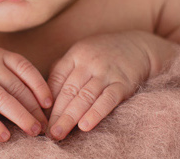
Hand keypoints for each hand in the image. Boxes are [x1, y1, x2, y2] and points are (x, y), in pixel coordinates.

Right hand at [0, 45, 51, 142]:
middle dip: (34, 108)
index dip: (40, 85)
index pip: (25, 68)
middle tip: (45, 126)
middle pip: (17, 87)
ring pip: (2, 98)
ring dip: (20, 116)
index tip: (50, 103)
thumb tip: (38, 98)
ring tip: (33, 132)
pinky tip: (4, 136)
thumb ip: (11, 73)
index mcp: (0, 55)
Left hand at [47, 32, 161, 140]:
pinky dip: (96, 113)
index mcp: (76, 54)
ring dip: (70, 117)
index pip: (57, 78)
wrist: (139, 46)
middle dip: (56, 114)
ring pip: (85, 97)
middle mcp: (89, 61)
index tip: (40, 118)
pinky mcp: (123, 83)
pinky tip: (85, 126)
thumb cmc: (104, 53)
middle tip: (47, 133)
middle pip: (69, 90)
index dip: (47, 100)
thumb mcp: (83, 52)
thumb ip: (66, 69)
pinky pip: (107, 100)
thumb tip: (46, 95)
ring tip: (58, 134)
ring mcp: (106, 72)